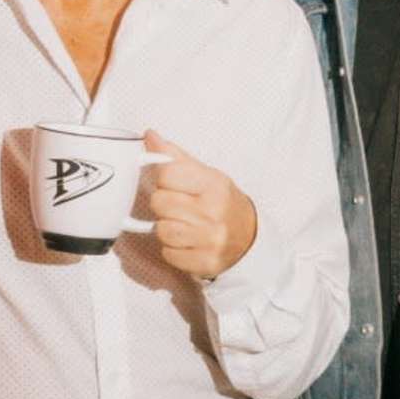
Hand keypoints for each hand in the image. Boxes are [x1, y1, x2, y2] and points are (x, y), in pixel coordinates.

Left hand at [139, 134, 256, 279]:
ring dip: (166, 228)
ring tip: (182, 225)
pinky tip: (187, 243)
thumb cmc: (222, 203)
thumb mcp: (205, 175)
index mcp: (214, 184)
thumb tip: (149, 135)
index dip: (164, 178)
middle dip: (164, 205)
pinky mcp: (205, 263)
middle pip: (160, 203)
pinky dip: (173, 249)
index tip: (173, 184)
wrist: (250, 238)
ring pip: (162, 230)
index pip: (167, 173)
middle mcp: (214, 212)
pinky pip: (169, 254)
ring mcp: (211, 240)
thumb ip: (174, 156)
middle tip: (179, 207)